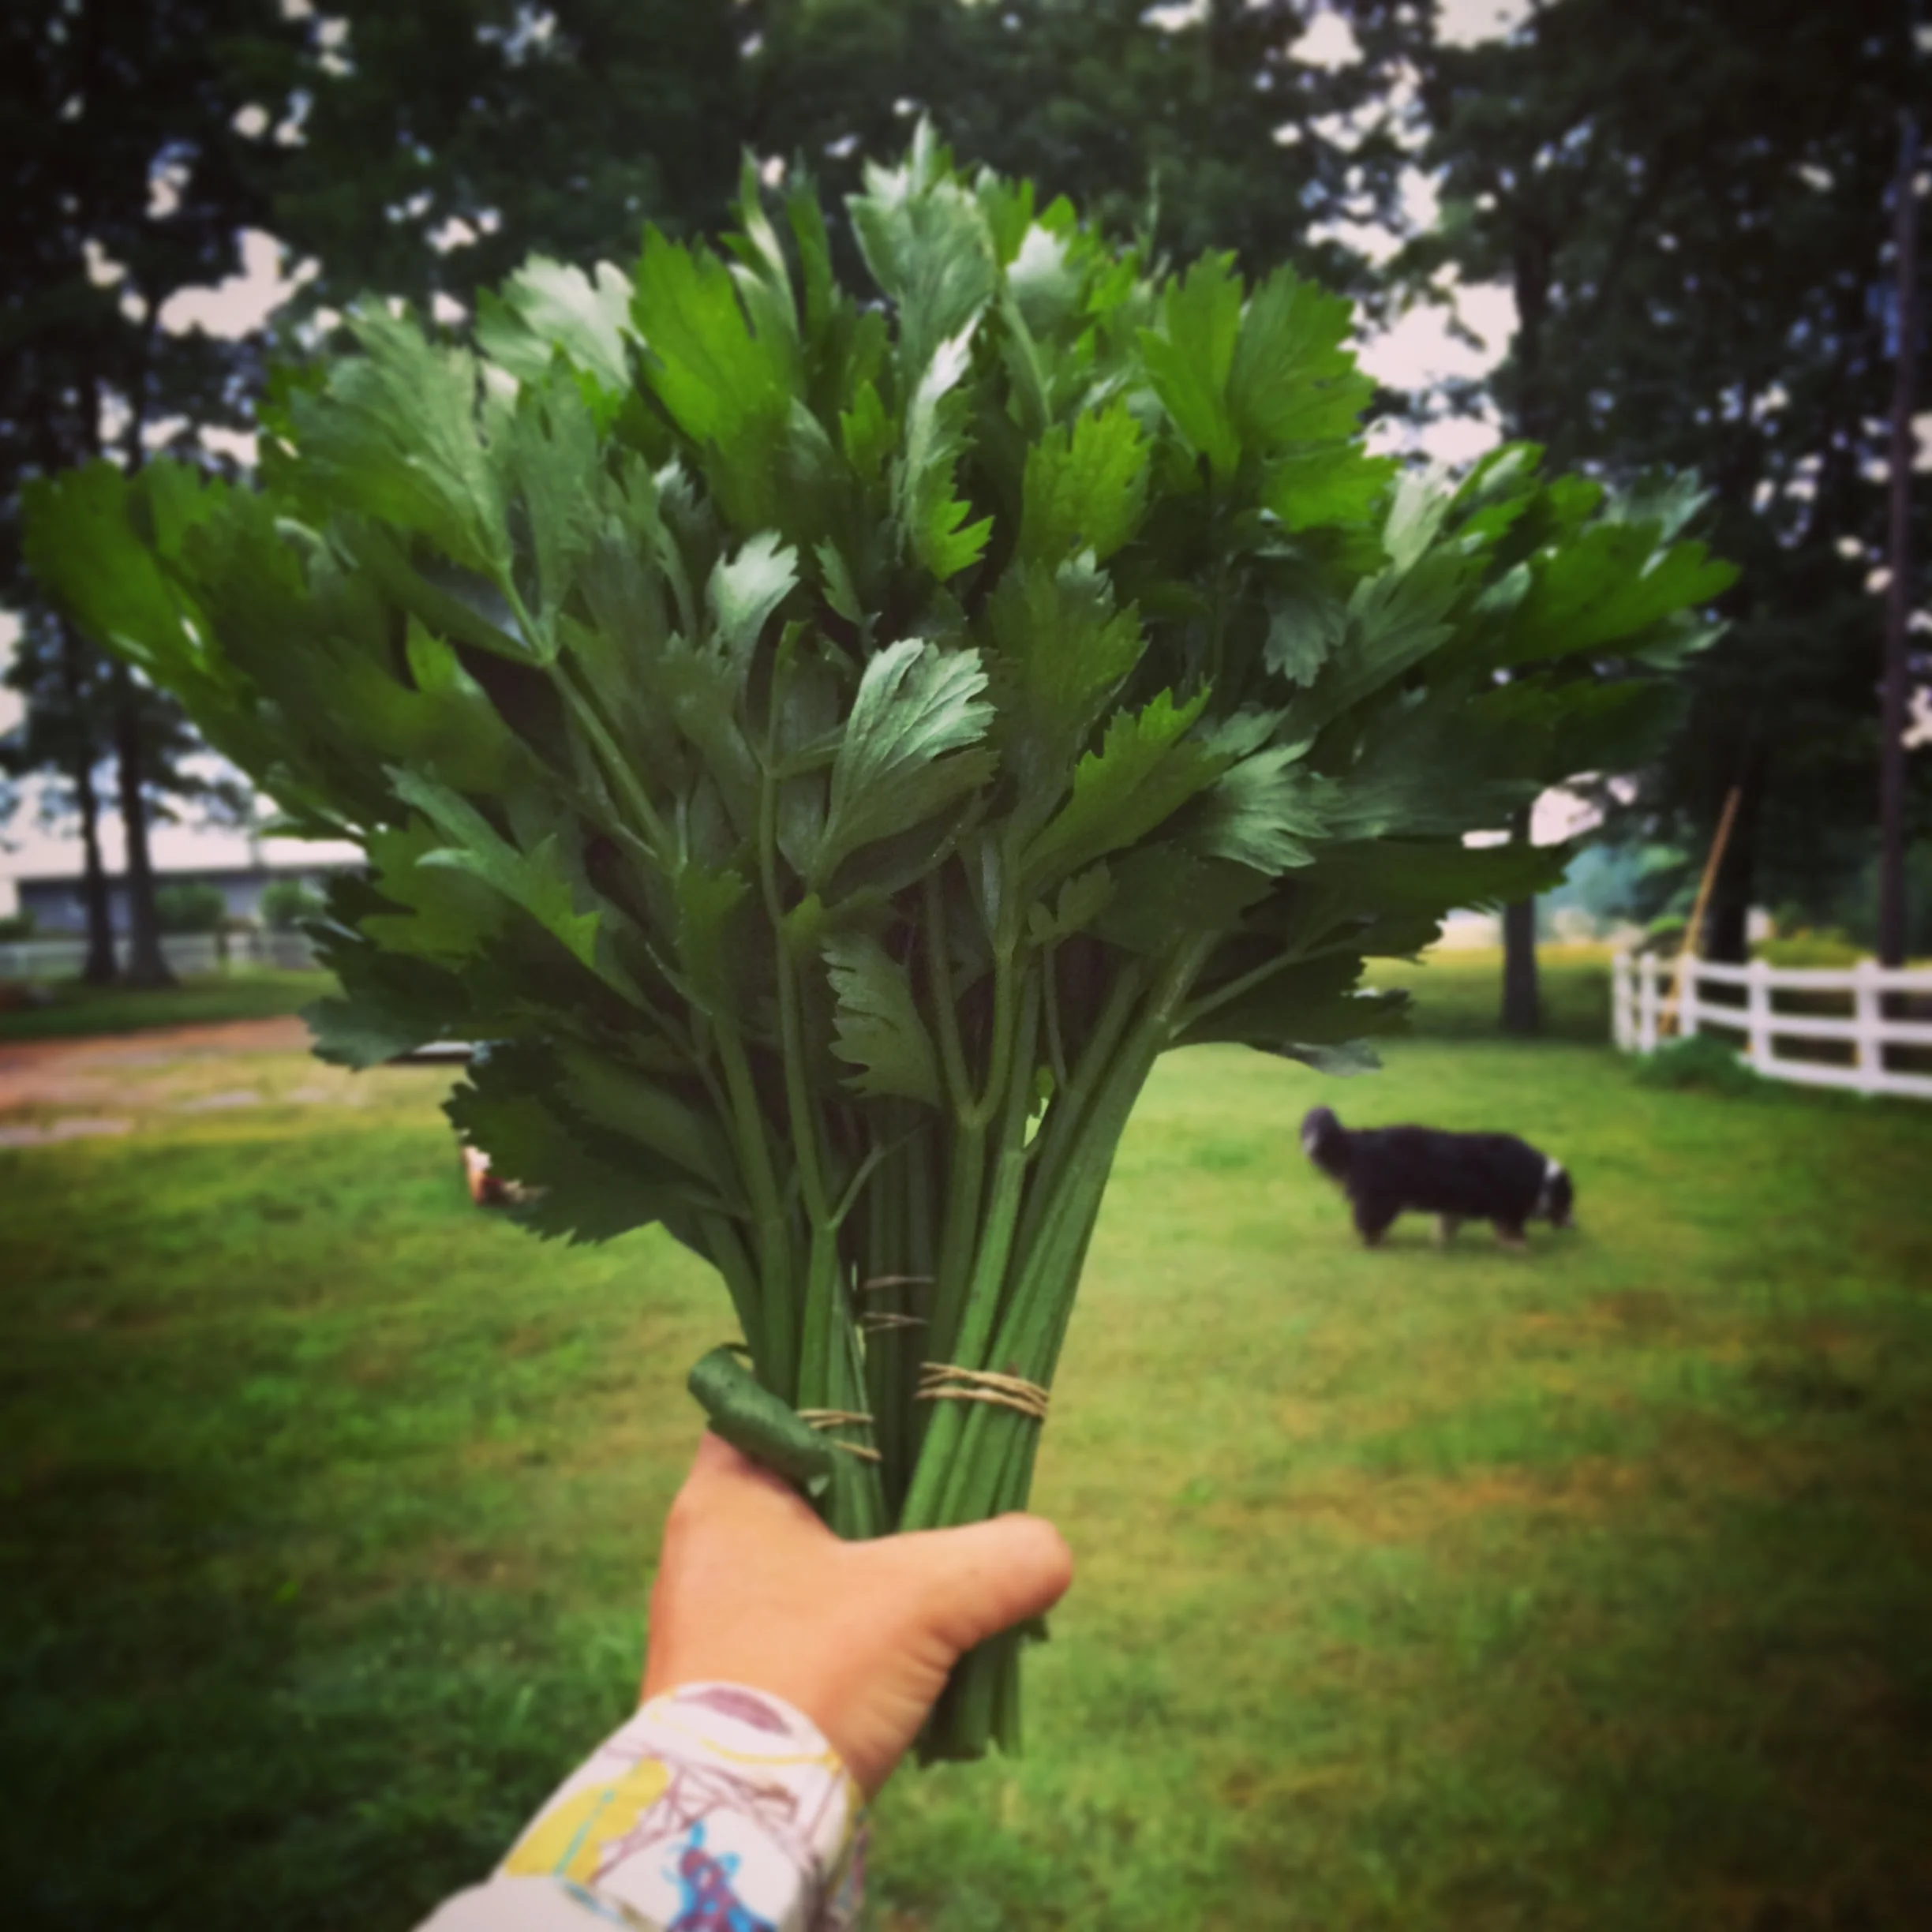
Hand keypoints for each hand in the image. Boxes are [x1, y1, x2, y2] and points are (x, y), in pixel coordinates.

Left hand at [642, 1433, 1073, 1795]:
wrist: (740, 1823)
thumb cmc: (812, 1674)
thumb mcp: (926, 1599)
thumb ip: (1003, 1558)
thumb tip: (1052, 1550)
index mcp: (725, 1491)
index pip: (782, 1403)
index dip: (852, 1399)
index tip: (914, 1412)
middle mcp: (710, 1543)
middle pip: (819, 1485)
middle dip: (891, 1499)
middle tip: (955, 1500)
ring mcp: (719, 1614)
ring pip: (823, 1560)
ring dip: (886, 1572)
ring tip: (953, 1584)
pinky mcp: (739, 1676)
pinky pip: (816, 1623)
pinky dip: (868, 1628)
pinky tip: (921, 1650)